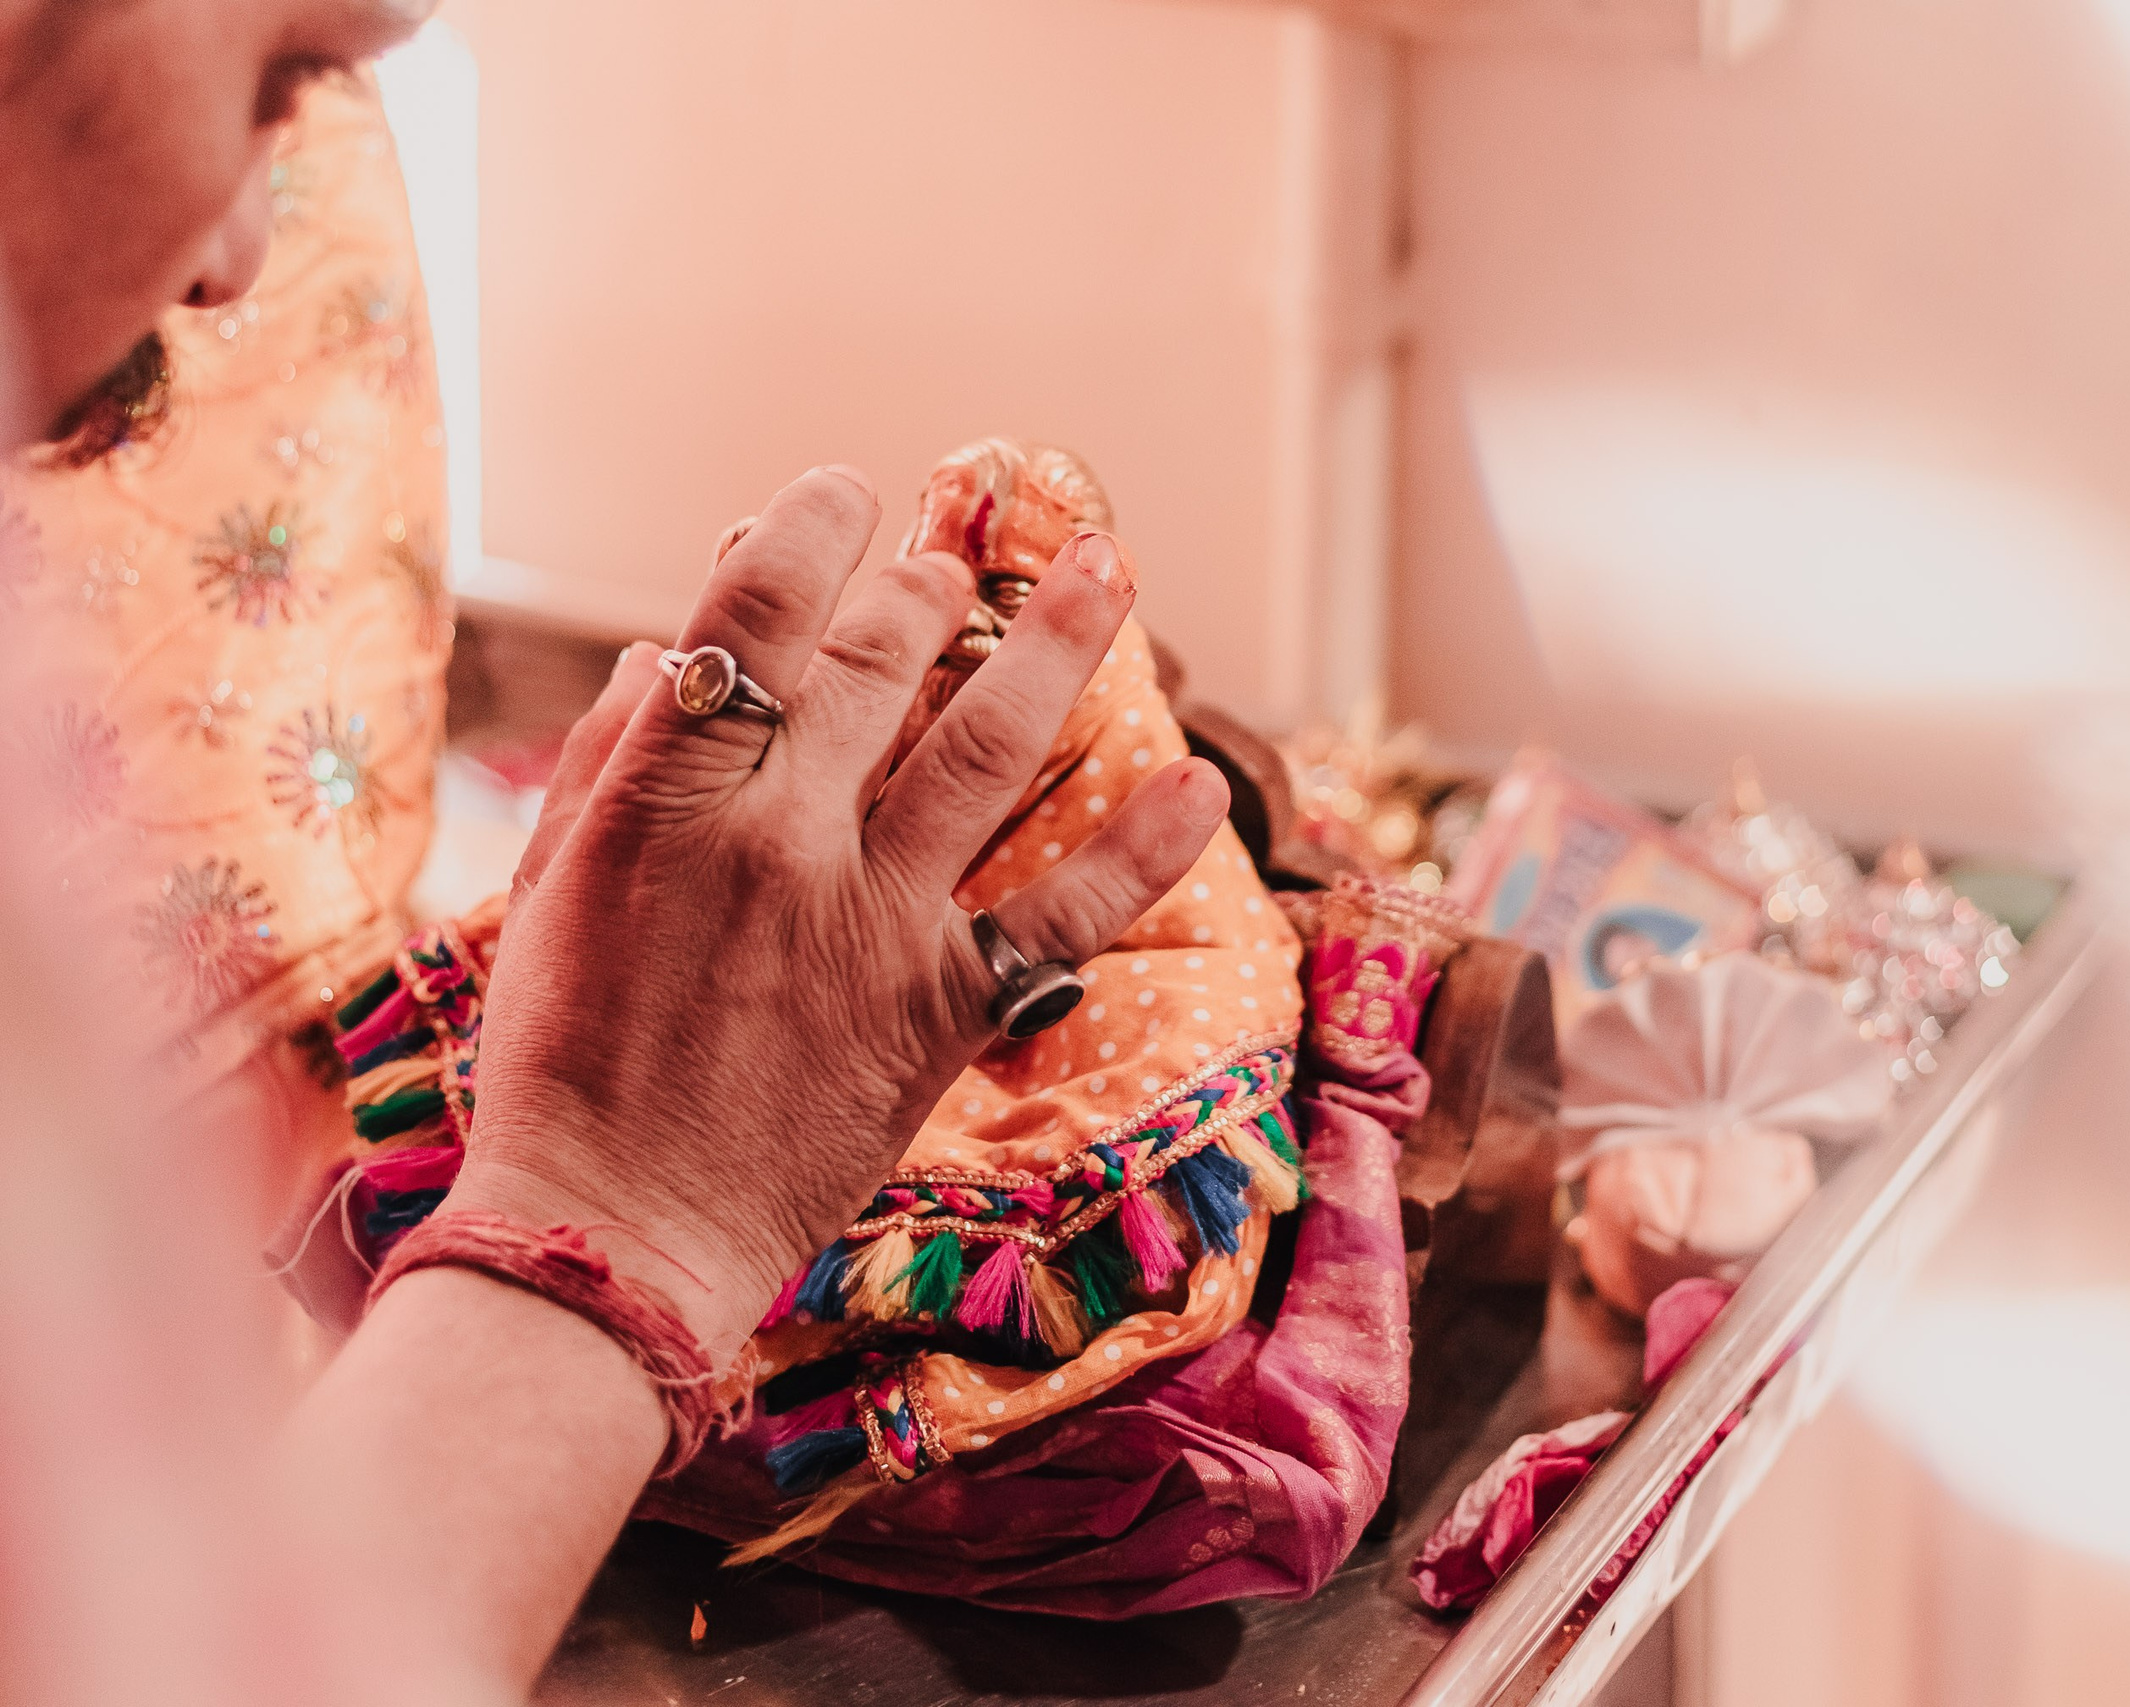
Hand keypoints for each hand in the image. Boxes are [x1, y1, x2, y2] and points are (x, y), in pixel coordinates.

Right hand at [441, 467, 1230, 1349]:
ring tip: (1105, 572)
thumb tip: (660, 647)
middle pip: (877, 661)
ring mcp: (873, 919)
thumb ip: (605, 762)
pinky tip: (1195, 781)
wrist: (613, 1236)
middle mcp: (780, 837)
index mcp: (664, 798)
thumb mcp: (548, 894)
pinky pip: (1061, 912)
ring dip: (1056, 647)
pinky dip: (1138, 847)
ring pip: (988, 748)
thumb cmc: (560, 1065)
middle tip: (952, 562)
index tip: (839, 491)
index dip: (806, 528)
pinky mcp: (942, 1006)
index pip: (750, 614)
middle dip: (924, 588)